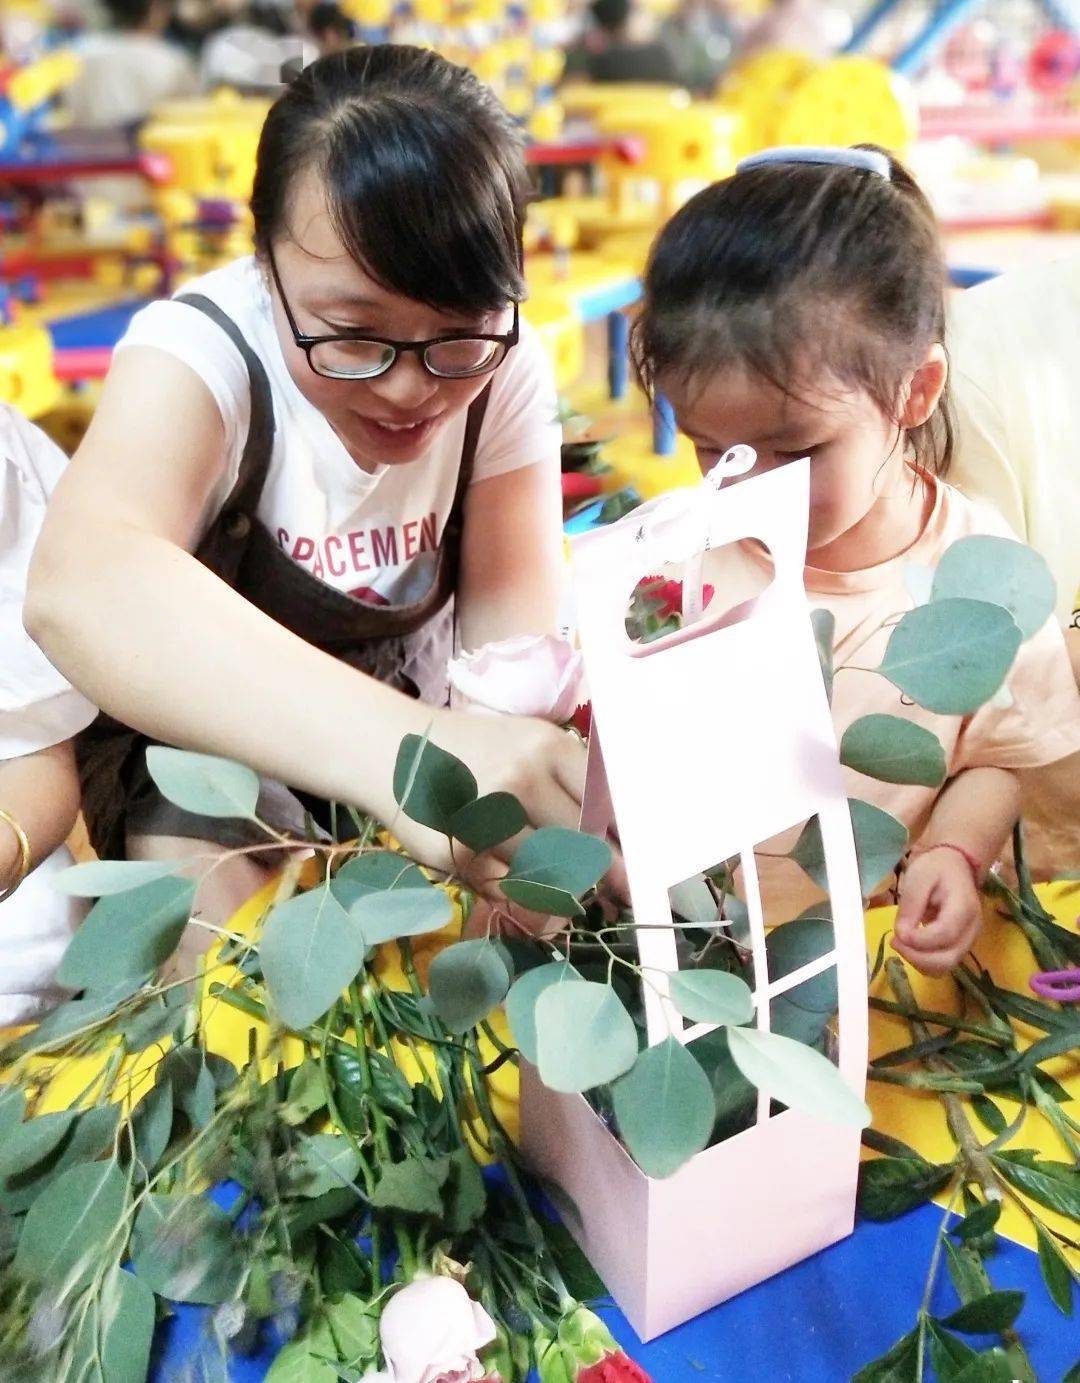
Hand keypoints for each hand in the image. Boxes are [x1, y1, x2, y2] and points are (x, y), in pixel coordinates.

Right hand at [388, 709, 626, 934]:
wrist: (391, 749)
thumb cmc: (472, 751)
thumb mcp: (527, 746)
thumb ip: (572, 786)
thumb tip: (621, 846)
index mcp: (549, 746)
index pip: (608, 805)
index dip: (628, 842)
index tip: (642, 868)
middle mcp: (522, 777)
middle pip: (584, 843)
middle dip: (600, 872)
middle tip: (612, 890)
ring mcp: (489, 816)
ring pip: (550, 872)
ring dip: (559, 886)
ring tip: (554, 882)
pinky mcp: (461, 851)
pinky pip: (511, 889)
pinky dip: (519, 893)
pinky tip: (510, 877)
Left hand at [893, 848, 982, 975]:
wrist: (956, 868)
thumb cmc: (936, 869)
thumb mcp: (919, 877)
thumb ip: (910, 906)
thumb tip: (902, 935)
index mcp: (964, 908)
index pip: (945, 934)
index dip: (918, 940)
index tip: (897, 933)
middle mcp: (972, 930)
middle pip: (947, 959)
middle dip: (916, 957)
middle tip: (895, 941)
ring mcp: (968, 941)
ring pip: (945, 967)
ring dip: (918, 962)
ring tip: (901, 942)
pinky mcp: (960, 947)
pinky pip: (942, 964)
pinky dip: (923, 962)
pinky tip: (910, 947)